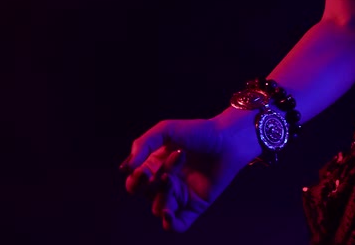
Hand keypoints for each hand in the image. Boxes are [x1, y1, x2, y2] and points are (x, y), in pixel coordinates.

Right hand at [119, 108, 261, 231]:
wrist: (229, 140)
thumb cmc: (199, 132)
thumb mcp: (166, 130)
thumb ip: (143, 144)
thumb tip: (126, 168)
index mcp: (156, 164)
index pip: (135, 179)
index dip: (136, 178)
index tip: (144, 169)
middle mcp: (166, 181)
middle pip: (144, 194)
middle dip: (148, 185)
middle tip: (164, 172)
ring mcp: (181, 195)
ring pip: (158, 208)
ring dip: (161, 197)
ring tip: (172, 180)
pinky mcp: (195, 207)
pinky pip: (177, 225)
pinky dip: (170, 224)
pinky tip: (169, 215)